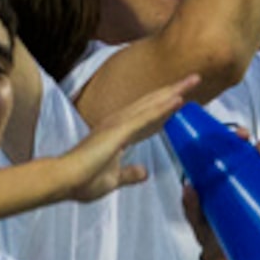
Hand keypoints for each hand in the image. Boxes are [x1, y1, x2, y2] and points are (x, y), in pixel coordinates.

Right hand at [46, 76, 198, 202]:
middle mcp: (118, 123)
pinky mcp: (118, 131)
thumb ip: (129, 174)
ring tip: (192, 81)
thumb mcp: (113, 179)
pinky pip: (145, 117)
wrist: (64, 181)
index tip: (183, 99)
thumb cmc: (83, 181)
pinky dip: (162, 107)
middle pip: (152, 104)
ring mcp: (118, 125)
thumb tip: (143, 172)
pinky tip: (177, 99)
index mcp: (118, 134)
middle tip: (194, 79)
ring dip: (172, 92)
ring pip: (151, 105)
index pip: (149, 118)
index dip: (166, 108)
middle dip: (174, 91)